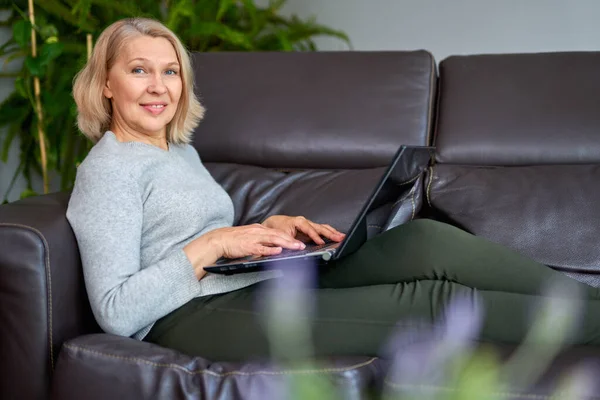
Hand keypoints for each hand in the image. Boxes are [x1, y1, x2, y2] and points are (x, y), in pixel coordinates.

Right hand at [188, 223, 304, 262]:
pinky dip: (271, 250)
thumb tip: (272, 245)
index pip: (277, 232)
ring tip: (297, 247)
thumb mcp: (249, 236)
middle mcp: (258, 231)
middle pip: (279, 234)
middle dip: (292, 240)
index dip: (289, 237)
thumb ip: (260, 239)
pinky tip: (279, 251)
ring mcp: (253, 238)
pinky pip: (262, 248)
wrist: (218, 239)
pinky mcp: (248, 247)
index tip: (299, 241)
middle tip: (303, 245)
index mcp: (259, 229)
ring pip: (273, 239)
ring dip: (287, 244)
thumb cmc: (233, 240)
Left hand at [261, 215, 344, 244]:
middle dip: (331, 233)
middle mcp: (305, 222)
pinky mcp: (309, 230)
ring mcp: (308, 226)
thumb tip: (300, 246)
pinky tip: (335, 236)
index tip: (321, 243)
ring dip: (332, 233)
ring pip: (323, 228)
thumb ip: (291, 241)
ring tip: (342, 236)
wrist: (273, 224)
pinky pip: (321, 231)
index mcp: (299, 222)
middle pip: (320, 227)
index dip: (315, 236)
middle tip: (340, 238)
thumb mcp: (281, 235)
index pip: (310, 229)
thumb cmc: (277, 228)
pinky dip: (329, 233)